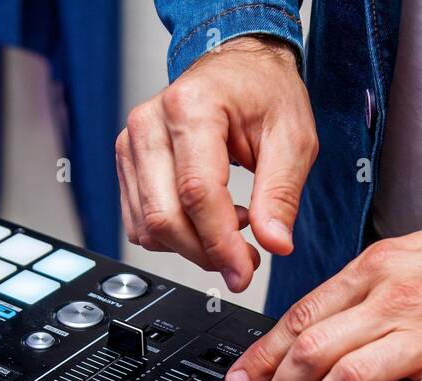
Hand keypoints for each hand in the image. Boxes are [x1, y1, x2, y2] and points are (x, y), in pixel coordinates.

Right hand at [115, 35, 316, 292]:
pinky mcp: (127, 164)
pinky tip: (205, 218)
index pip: (197, 193)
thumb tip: (274, 244)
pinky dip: (173, 236)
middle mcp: (150, 124)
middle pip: (164, 217)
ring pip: (148, 227)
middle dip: (205, 253)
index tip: (244, 272)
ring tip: (231, 226)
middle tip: (243, 261)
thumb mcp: (293, 138)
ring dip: (190, 246)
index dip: (220, 243)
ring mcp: (131, 145)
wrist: (237, 67)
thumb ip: (281, 194)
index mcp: (191, 107)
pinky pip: (139, 223)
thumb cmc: (264, 92)